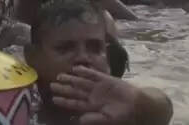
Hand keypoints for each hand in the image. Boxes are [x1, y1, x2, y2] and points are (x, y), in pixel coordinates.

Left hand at [49, 66, 163, 124]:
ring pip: (81, 82)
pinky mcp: (105, 79)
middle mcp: (92, 95)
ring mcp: (98, 86)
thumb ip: (94, 119)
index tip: (53, 98)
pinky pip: (93, 74)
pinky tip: (76, 69)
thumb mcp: (108, 119)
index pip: (75, 103)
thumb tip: (80, 121)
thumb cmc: (122, 114)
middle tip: (51, 85)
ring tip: (60, 76)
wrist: (137, 104)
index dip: (64, 100)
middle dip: (63, 88)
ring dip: (71, 78)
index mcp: (92, 106)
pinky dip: (85, 71)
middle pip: (75, 91)